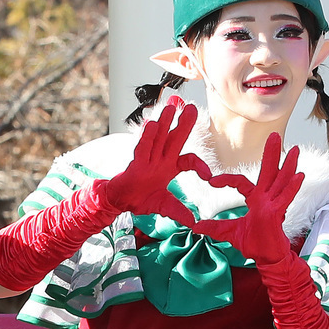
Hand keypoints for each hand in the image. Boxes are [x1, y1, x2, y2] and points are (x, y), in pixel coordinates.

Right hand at [99, 96, 200, 225]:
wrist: (120, 202)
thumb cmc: (140, 199)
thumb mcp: (164, 206)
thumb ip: (178, 212)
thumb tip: (193, 223)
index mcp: (170, 168)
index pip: (189, 160)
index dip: (200, 167)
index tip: (209, 178)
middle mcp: (160, 159)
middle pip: (175, 139)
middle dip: (184, 124)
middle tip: (192, 108)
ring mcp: (148, 159)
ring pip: (159, 137)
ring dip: (165, 121)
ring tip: (172, 105)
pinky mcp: (135, 163)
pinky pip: (142, 148)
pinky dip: (147, 137)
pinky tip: (152, 124)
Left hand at [185, 135, 301, 264]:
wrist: (267, 258)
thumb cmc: (253, 244)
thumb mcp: (229, 233)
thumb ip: (214, 227)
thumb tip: (196, 226)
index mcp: (256, 199)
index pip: (241, 183)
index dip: (226, 180)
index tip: (211, 181)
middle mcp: (267, 198)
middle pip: (269, 172)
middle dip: (272, 154)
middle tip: (274, 135)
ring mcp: (275, 205)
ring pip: (281, 181)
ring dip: (288, 166)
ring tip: (295, 150)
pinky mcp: (279, 214)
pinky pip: (286, 198)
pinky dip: (292, 188)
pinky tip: (299, 176)